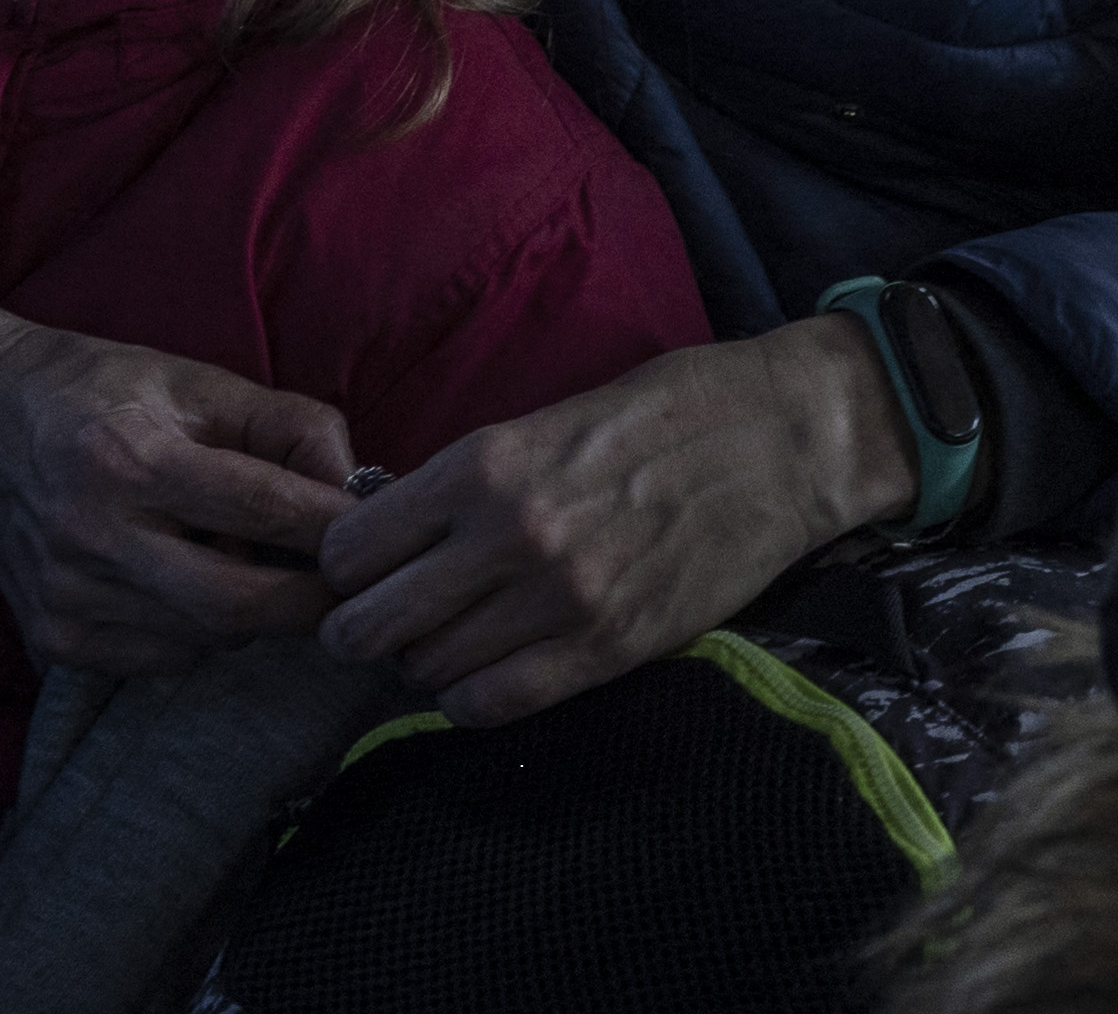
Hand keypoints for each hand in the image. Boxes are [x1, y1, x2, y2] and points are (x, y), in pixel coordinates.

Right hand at [0, 282, 361, 673]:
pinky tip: (187, 582)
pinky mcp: (52, 639)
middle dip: (309, 602)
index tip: (381, 538)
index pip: (262, 509)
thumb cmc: (100, 391)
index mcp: (129, 457)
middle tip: (350, 588)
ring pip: (204, 640)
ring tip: (254, 564)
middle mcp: (90, 535)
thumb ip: (289, 427)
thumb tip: (357, 492)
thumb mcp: (197, 381)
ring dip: (251, 615)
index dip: (334, 529)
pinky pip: (161, 659)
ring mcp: (65, 598)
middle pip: (237, 604)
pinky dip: (198, 634)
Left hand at [315, 320, 901, 727]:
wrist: (777, 440)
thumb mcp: (544, 420)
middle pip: (373, 621)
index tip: (353, 573)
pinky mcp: (608, 646)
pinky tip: (480, 678)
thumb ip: (470, 479)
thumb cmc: (663, 413)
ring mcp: (558, 599)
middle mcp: (507, 535)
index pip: (352, 547)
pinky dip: (469, 701)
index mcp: (482, 464)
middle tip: (373, 627)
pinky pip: (496, 704)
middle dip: (358, 630)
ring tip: (442, 645)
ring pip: (429, 669)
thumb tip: (396, 531)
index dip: (340, 568)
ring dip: (421, 665)